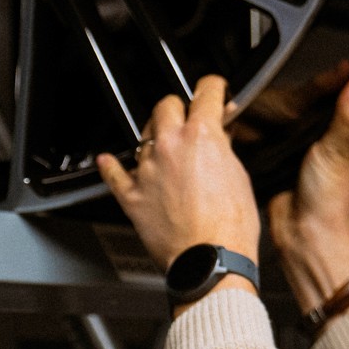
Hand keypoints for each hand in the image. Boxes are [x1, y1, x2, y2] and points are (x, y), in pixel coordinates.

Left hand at [99, 76, 262, 271]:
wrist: (211, 260)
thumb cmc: (230, 227)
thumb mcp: (240, 177)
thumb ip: (225, 150)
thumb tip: (221, 139)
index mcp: (201, 136)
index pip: (206, 92)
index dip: (213, 88)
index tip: (214, 89)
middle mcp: (169, 145)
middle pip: (166, 105)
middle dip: (179, 107)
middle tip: (188, 116)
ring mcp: (147, 169)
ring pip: (143, 135)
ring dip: (154, 136)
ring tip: (164, 145)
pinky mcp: (131, 195)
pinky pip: (114, 173)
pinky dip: (112, 165)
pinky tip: (108, 160)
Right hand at [268, 75, 348, 312]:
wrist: (302, 237)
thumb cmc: (330, 203)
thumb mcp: (339, 148)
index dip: (341, 93)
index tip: (328, 76)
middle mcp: (345, 154)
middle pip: (327, 119)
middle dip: (312, 110)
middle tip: (297, 95)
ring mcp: (319, 162)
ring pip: (306, 131)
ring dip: (294, 125)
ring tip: (282, 110)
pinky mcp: (296, 170)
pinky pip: (288, 145)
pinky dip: (280, 139)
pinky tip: (270, 128)